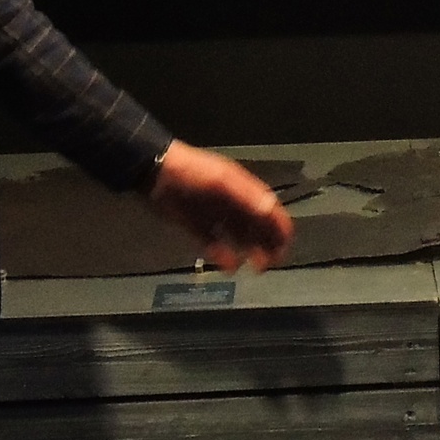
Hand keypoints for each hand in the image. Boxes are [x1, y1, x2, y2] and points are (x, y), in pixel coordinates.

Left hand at [149, 140, 293, 270]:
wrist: (154, 172)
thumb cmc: (192, 173)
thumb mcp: (222, 182)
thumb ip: (246, 197)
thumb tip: (271, 210)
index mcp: (243, 188)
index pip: (270, 209)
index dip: (280, 227)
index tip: (284, 247)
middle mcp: (233, 202)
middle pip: (258, 225)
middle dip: (267, 244)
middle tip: (269, 263)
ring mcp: (215, 215)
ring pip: (240, 237)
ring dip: (249, 252)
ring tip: (254, 267)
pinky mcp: (197, 226)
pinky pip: (215, 244)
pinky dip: (224, 256)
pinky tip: (228, 266)